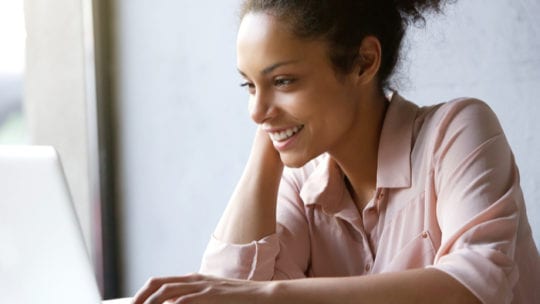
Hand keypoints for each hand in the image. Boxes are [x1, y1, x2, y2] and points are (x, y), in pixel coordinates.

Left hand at [132, 273, 268, 303]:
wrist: (261, 295)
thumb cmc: (238, 299)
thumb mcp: (213, 296)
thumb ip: (195, 298)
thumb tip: (176, 303)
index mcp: (193, 279)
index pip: (160, 281)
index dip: (143, 292)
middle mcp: (195, 280)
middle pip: (158, 284)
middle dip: (141, 297)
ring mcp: (203, 286)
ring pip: (167, 291)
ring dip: (151, 302)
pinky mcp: (211, 295)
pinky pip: (185, 301)